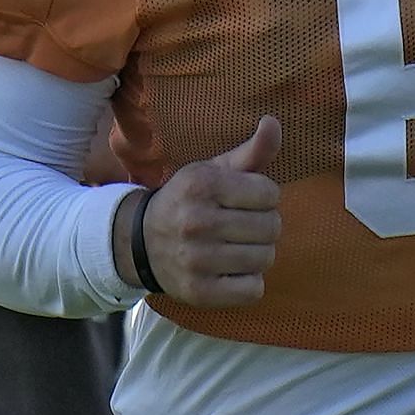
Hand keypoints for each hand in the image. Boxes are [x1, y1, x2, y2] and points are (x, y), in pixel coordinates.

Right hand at [131, 116, 281, 306]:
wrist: (140, 242)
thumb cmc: (189, 200)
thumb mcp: (213, 170)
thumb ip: (251, 151)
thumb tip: (274, 122)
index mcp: (202, 185)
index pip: (270, 193)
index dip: (264, 196)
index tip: (245, 200)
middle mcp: (197, 221)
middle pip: (272, 227)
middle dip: (264, 225)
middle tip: (242, 225)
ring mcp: (196, 260)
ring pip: (265, 258)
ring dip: (258, 253)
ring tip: (237, 247)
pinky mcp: (199, 292)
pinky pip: (254, 290)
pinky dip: (249, 282)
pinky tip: (232, 271)